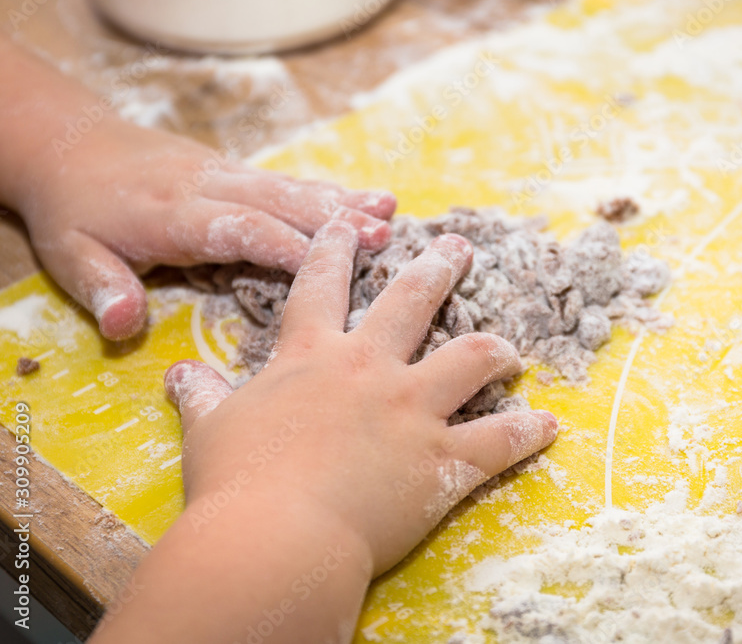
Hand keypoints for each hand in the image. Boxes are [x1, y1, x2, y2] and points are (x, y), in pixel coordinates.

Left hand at [16, 119, 394, 340]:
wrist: (69, 143)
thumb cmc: (74, 210)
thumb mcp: (69, 254)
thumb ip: (103, 289)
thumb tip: (124, 326)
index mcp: (172, 214)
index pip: (237, 228)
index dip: (285, 246)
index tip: (333, 266)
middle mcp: (208, 187)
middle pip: (279, 202)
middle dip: (334, 220)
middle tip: (384, 236)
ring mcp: (225, 174)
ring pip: (290, 187)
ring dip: (342, 201)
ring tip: (390, 211)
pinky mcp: (235, 171)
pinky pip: (287, 181)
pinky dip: (329, 190)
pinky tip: (367, 197)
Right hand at [166, 221, 557, 575]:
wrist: (273, 538)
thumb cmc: (235, 483)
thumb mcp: (209, 430)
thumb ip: (201, 395)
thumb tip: (177, 373)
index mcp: (312, 356)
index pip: (321, 284)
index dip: (334, 247)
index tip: (349, 220)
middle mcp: (369, 368)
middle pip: (411, 300)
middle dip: (437, 267)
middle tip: (458, 246)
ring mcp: (412, 410)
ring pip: (471, 358)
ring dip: (495, 349)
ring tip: (510, 348)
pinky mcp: (441, 457)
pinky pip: (499, 439)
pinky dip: (528, 432)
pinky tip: (549, 425)